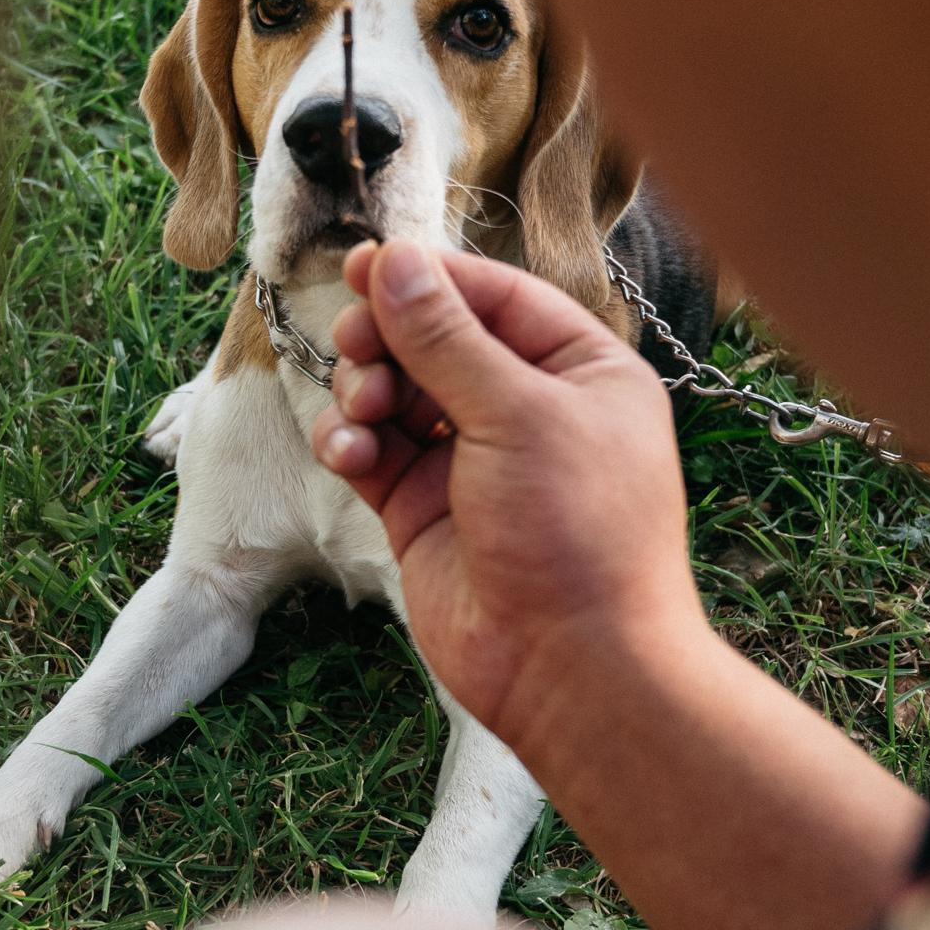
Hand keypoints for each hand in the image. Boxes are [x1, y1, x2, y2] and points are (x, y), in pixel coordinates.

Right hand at [313, 239, 703, 767]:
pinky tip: (348, 456)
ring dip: (364, 389)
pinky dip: (351, 443)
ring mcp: (472, 461)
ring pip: (394, 392)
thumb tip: (395, 261)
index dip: (429, 278)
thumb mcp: (518, 415)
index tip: (364, 264)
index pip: (495, 297)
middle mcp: (528, 409)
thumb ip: (447, 338)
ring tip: (363, 412)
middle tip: (357, 342)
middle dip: (388, 335)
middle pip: (435, 338)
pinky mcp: (424, 510)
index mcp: (582, 371)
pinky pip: (373, 451)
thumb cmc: (577, 534)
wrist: (573, 669)